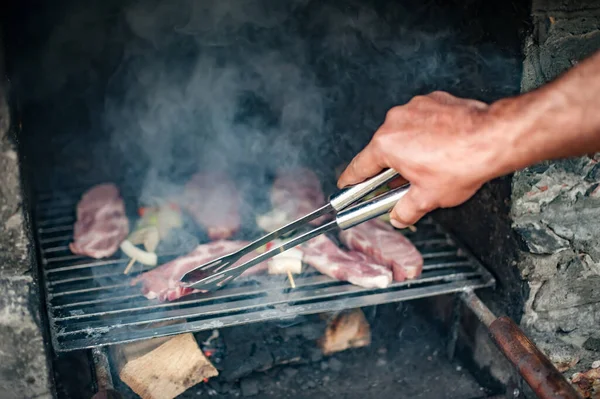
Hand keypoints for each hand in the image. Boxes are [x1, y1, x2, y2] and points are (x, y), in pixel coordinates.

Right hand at [338, 91, 507, 227]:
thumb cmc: (461, 163)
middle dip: (390, 168)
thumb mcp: (428, 198)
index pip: (359, 167)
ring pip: (403, 133)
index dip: (351, 180)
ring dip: (409, 149)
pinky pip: (421, 120)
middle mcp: (395, 121)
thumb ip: (405, 210)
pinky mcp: (432, 100)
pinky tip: (441, 148)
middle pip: (382, 150)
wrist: (494, 137)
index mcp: (386, 144)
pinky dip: (426, 133)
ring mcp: (414, 107)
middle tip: (401, 183)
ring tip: (429, 165)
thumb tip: (399, 216)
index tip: (346, 185)